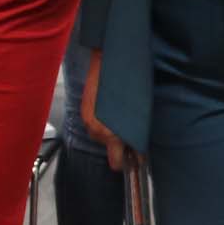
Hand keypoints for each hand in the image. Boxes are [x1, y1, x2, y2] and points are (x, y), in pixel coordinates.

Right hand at [82, 49, 128, 171]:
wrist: (109, 61)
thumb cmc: (127, 84)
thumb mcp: (138, 114)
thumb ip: (136, 135)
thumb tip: (139, 149)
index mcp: (110, 133)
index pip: (115, 162)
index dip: (126, 162)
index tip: (135, 158)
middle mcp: (96, 130)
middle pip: (107, 149)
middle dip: (118, 143)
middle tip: (130, 130)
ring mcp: (88, 119)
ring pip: (100, 136)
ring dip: (109, 131)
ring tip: (118, 117)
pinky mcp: (83, 110)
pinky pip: (94, 124)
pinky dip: (102, 121)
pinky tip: (109, 110)